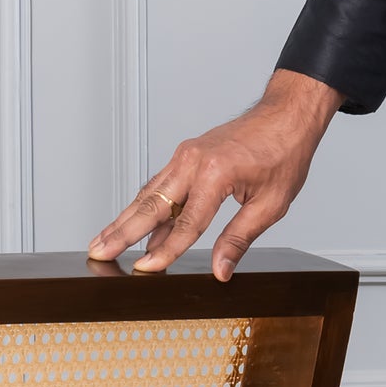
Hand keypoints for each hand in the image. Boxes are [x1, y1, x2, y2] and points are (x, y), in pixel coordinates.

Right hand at [87, 69, 343, 281]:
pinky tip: (133, 224)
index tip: (144, 270)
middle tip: (98, 253)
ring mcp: (186, 156)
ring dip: (125, 219)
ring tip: (102, 241)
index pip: (186, 223)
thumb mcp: (271, 204)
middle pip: (151, 205)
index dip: (165, 251)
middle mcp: (194, 161)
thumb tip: (220, 270)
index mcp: (216, 174)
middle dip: (122, 232)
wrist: (287, 116)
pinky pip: (160, 184)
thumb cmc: (285, 155)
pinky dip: (144, 206)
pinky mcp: (186, 155)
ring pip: (149, 193)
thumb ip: (240, 238)